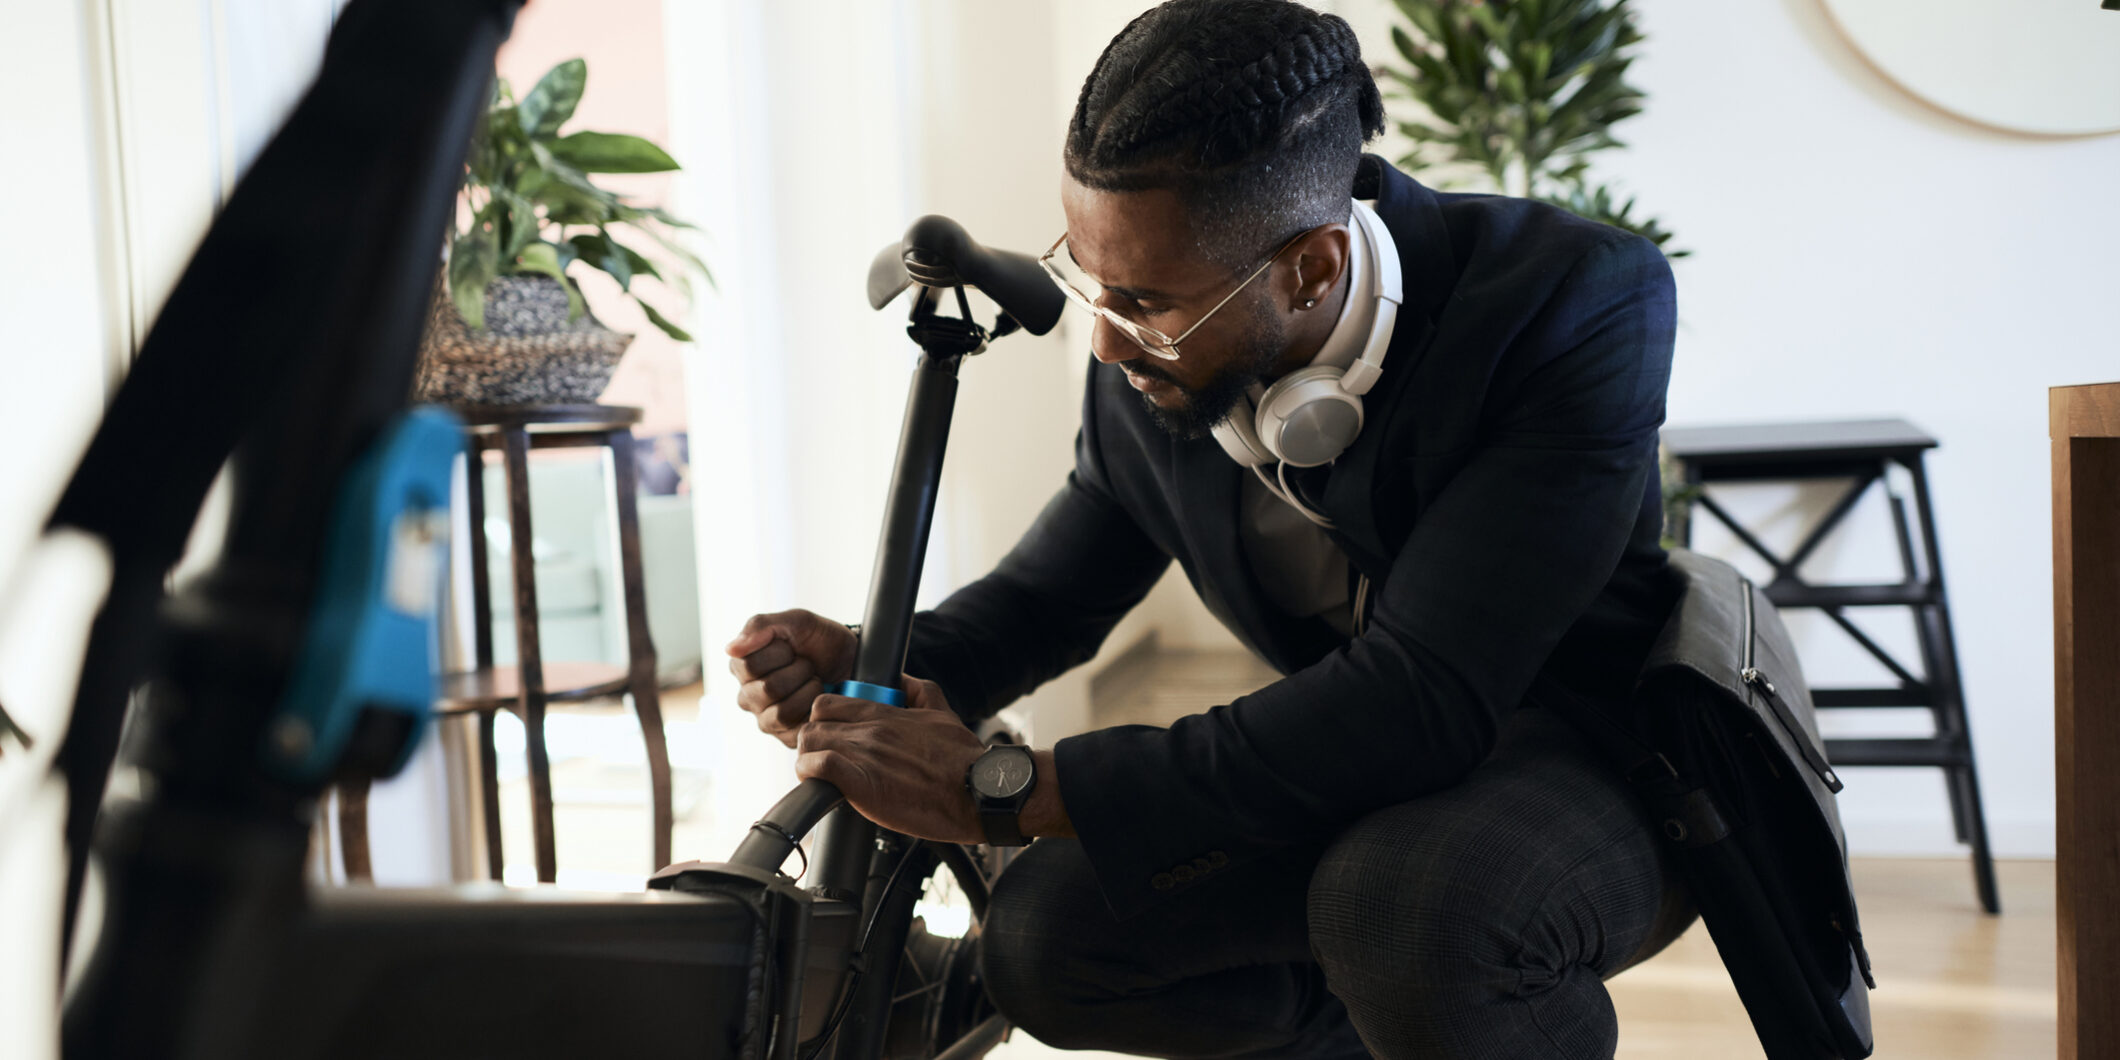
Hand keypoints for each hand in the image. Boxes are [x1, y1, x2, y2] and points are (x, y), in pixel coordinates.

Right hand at [725, 609, 857, 746]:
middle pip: (766, 690)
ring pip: (781, 713)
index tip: (793, 648)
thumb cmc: (821, 641)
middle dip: (798, 671)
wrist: (852, 661)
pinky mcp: (787, 737)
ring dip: (808, 690)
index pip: (749, 665)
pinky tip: (819, 697)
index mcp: (742, 667)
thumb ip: (761, 626)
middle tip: (809, 664)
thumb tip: (730, 649)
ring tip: (815, 680)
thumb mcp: (797, 621)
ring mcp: (766, 719)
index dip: (779, 653)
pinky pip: (797, 731)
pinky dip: (815, 710)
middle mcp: (748, 696)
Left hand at [795, 676, 986, 843]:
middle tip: (824, 759)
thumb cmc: (962, 759)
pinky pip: (817, 767)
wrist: (976, 791)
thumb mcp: (943, 713)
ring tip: (823, 775)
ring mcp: (864, 754)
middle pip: (812, 724)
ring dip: (809, 760)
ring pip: (809, 744)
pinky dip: (812, 775)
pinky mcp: (861, 783)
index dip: (822, 720)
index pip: (828, 702)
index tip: (829, 735)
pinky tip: (824, 786)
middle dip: (813, 742)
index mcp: (885, 713)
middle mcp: (870, 729)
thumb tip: (902, 680)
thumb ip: (919, 691)